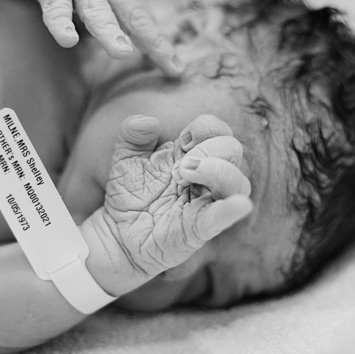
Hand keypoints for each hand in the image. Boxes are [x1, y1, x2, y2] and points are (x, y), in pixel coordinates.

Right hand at [11, 0, 182, 75]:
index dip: (160, 45)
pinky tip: (68, 39)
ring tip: (121, 52)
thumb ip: (120, 20)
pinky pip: (56, 3)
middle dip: (150, 38)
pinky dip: (61, 21)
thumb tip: (144, 54)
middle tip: (164, 59)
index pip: (145, 20)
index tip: (175, 70)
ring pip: (96, 7)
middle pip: (132, 13)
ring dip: (110, 30)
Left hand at [83, 115, 252, 289]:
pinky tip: (238, 205)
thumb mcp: (124, 158)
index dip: (206, 128)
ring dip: (219, 172)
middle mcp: (205, 178)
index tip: (184, 139)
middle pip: (233, 150)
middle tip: (181, 165)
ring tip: (186, 174)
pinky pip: (222, 219)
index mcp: (191, 155)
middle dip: (210, 149)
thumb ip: (131, 134)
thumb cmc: (129, 194)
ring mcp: (205, 203)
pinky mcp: (199, 230)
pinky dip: (230, 210)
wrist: (117, 232)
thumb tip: (148, 121)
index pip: (218, 131)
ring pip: (238, 184)